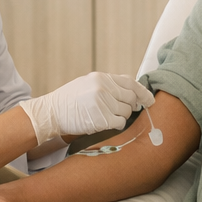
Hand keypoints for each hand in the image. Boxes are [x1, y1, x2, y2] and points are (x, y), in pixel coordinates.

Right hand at [19, 72, 154, 145]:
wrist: (51, 112)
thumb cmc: (69, 100)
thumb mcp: (87, 84)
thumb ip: (108, 85)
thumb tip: (131, 90)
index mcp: (101, 77)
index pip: (130, 82)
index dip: (143, 92)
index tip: (150, 100)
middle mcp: (103, 87)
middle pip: (131, 98)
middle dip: (131, 106)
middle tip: (125, 110)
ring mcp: (102, 103)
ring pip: (126, 112)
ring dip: (120, 116)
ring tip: (105, 115)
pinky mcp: (101, 118)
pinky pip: (119, 122)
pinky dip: (115, 124)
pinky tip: (103, 122)